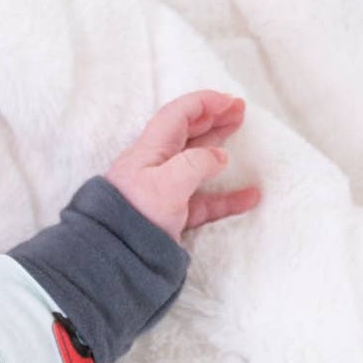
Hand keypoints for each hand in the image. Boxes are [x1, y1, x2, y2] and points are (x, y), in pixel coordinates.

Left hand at [103, 90, 260, 240]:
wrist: (112, 261)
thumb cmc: (134, 216)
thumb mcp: (166, 184)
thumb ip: (196, 163)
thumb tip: (219, 156)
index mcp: (148, 152)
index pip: (176, 115)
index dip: (203, 103)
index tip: (231, 102)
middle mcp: (153, 168)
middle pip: (186, 135)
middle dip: (212, 119)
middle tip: (240, 111)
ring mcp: (162, 193)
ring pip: (195, 165)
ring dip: (219, 149)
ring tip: (241, 135)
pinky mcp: (170, 218)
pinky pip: (203, 202)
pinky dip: (226, 198)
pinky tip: (250, 197)